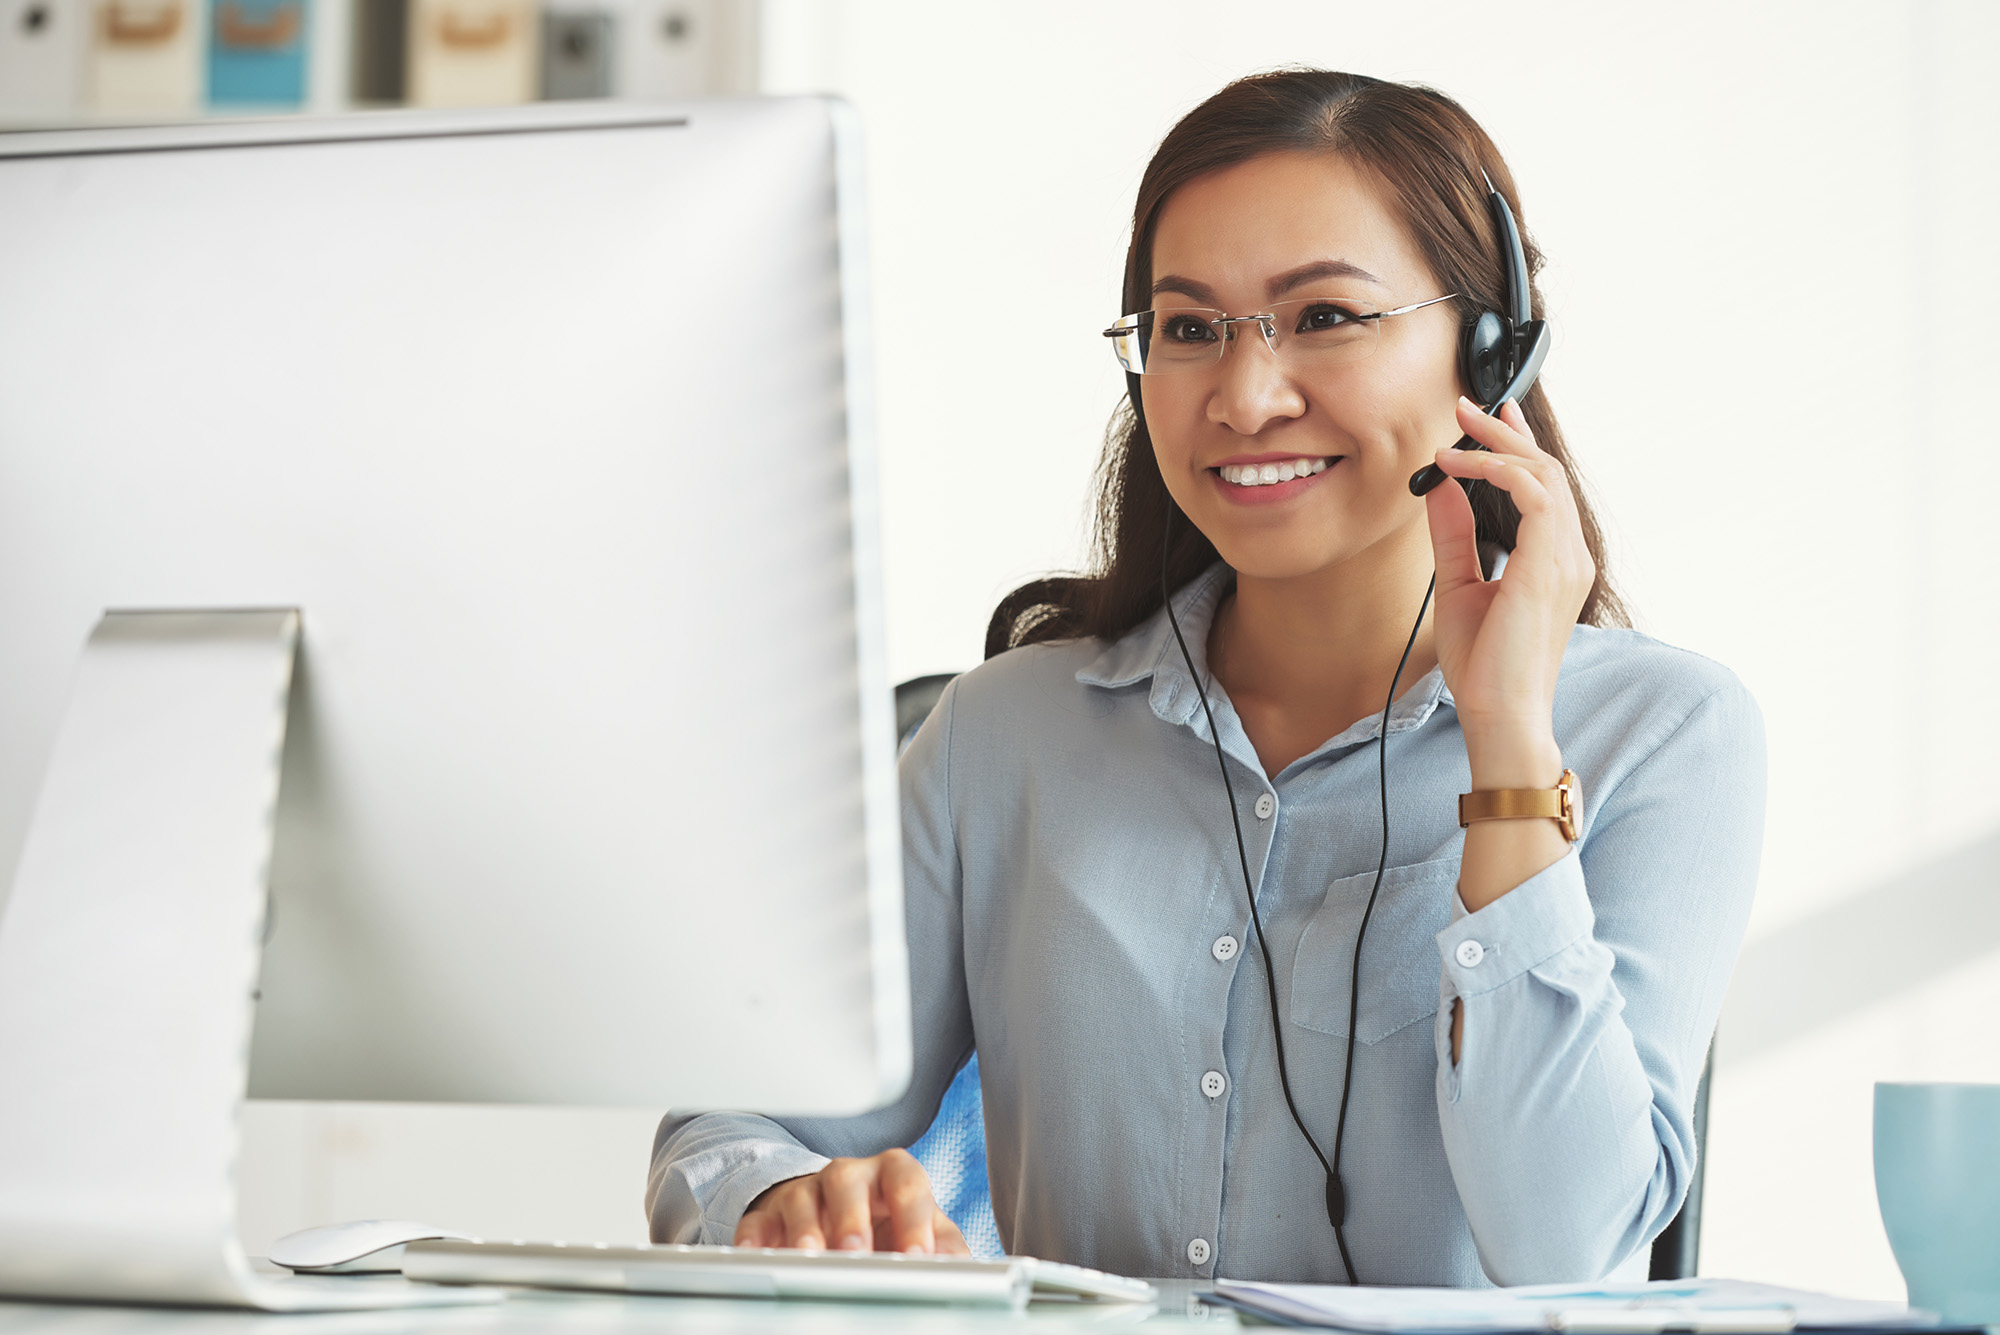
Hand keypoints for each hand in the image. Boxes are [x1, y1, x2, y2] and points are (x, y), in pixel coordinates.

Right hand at [732, 1148, 971, 1254]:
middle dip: (852, 1217)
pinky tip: (758, 1255)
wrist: (838, 1214)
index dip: (913, 1217)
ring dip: (806, 1229)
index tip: (917, 1256)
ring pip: (801, 1197)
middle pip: (847, 1180)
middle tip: (857, 1253)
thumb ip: (943, 1244)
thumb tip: (961, 1267)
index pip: (906, 1182)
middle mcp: (849, 1176)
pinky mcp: (771, 1214)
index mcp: (893, 1174)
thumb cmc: (887, 1222)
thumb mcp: (923, 1227)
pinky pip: (758, 1220)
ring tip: (812, 1256)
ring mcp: (807, 1191)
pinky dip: (756, 1238)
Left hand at [1421, 396, 1592, 787]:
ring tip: (1456, 431)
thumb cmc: (1484, 666)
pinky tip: (1459, 468)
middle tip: (1465, 406)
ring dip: (1497, 445)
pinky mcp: (1551, 566)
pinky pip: (1534, 496)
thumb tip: (1442, 489)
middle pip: (1545, 470)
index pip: (1543, 486)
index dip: (1519, 444)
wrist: (1499, 714)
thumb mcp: (1459, 586)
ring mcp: (1566, 560)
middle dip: (1504, 432)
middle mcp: (1569, 555)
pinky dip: (1496, 472)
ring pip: (1543, 475)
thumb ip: (1455, 536)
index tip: (1491, 414)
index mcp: (1554, 561)